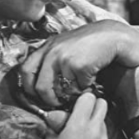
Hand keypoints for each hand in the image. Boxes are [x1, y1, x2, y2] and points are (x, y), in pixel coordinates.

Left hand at [19, 21, 138, 108]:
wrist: (112, 35)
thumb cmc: (90, 44)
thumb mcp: (65, 47)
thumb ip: (51, 60)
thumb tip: (41, 87)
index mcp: (46, 47)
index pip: (25, 71)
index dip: (30, 88)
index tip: (39, 96)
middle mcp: (52, 52)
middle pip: (39, 87)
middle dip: (49, 100)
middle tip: (58, 102)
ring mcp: (64, 58)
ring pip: (61, 91)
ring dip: (72, 94)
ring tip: (80, 86)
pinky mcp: (79, 65)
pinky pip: (79, 88)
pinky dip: (86, 88)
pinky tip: (92, 77)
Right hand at [43, 92, 114, 138]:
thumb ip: (57, 124)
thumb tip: (58, 115)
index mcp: (78, 124)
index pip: (89, 98)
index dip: (84, 99)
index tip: (79, 104)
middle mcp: (94, 130)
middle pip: (103, 105)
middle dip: (94, 106)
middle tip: (85, 115)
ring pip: (104, 124)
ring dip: (95, 126)